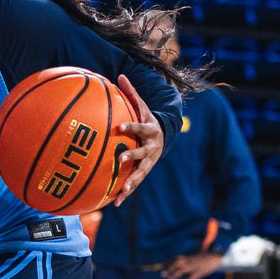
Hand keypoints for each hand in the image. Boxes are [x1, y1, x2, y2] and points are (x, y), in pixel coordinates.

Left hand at [111, 74, 163, 206]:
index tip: (119, 126)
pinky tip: (115, 203)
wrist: (164, 136)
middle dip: (132, 156)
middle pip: (143, 153)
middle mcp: (152, 148)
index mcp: (150, 130)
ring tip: (122, 190)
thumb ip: (131, 93)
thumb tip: (120, 75)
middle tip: (119, 159)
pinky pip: (135, 183)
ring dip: (132, 182)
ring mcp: (149, 161)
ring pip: (141, 173)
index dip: (131, 126)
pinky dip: (125, 193)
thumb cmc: (147, 119)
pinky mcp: (144, 172)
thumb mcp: (141, 105)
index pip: (140, 127)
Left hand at [161, 251, 223, 278]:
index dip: (167, 263)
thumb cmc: (204, 258)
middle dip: (168, 269)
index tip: (160, 267)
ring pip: (182, 270)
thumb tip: (179, 268)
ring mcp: (193, 266)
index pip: (174, 260)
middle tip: (161, 274)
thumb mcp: (194, 258)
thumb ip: (186, 262)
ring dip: (174, 274)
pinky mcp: (198, 272)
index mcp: (187, 257)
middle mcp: (189, 261)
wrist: (215, 257)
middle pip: (176, 264)